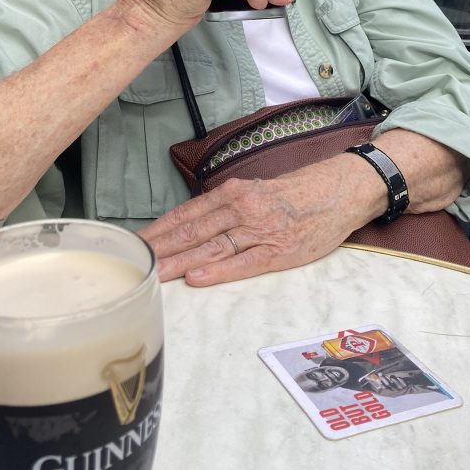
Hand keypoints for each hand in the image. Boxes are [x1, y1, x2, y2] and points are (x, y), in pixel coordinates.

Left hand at [139, 158, 386, 285]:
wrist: (339, 191)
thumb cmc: (295, 194)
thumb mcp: (255, 191)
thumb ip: (225, 207)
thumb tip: (191, 225)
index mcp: (232, 193)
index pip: (186, 213)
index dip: (158, 230)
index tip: (133, 243)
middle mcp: (241, 208)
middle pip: (192, 231)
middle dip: (159, 249)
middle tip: (130, 263)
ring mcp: (259, 230)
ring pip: (211, 247)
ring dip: (179, 262)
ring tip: (153, 274)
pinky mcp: (278, 251)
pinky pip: (243, 263)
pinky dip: (218, 271)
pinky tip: (196, 278)